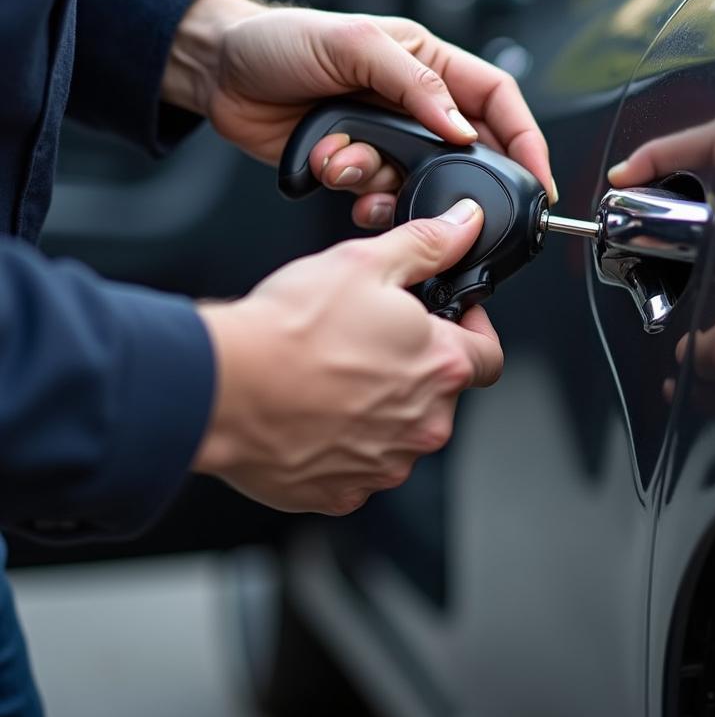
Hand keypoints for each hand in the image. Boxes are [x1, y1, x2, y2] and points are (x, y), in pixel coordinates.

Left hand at [164, 0, 554, 227]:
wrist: (219, 74)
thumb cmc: (281, 42)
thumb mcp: (355, 45)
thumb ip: (416, 85)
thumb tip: (462, 127)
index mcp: (428, 63)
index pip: (497, 99)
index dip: (525, 137)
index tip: (538, 177)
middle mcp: (414, 104)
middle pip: (466, 151)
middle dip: (456, 178)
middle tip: (452, 199)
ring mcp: (386, 138)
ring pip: (418, 181)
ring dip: (386, 184)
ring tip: (348, 163)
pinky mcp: (357, 166)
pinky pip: (378, 195)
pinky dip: (359, 194)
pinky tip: (332, 171)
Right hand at [193, 198, 502, 514]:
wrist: (223, 386)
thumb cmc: (291, 328)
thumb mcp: (365, 262)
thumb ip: (427, 245)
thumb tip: (465, 225)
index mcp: (441, 366)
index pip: (489, 354)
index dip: (472, 330)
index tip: (447, 320)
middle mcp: (424, 423)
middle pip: (440, 393)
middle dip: (414, 367)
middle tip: (367, 340)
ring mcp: (385, 464)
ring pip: (398, 432)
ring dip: (379, 407)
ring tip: (332, 375)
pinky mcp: (343, 492)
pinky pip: (356, 466)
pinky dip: (342, 443)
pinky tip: (311, 414)